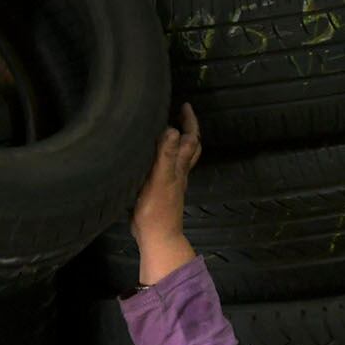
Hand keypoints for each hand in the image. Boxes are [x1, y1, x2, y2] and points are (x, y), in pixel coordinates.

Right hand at [130, 102, 201, 286]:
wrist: (157, 237)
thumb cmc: (156, 210)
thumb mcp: (159, 179)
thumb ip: (165, 155)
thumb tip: (172, 129)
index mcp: (179, 167)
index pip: (190, 139)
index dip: (189, 122)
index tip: (184, 106)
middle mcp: (179, 173)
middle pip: (190, 147)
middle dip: (188, 129)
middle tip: (181, 115)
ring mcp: (172, 184)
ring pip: (180, 158)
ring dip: (178, 143)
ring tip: (169, 131)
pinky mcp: (161, 192)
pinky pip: (167, 168)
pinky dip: (164, 157)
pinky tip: (154, 157)